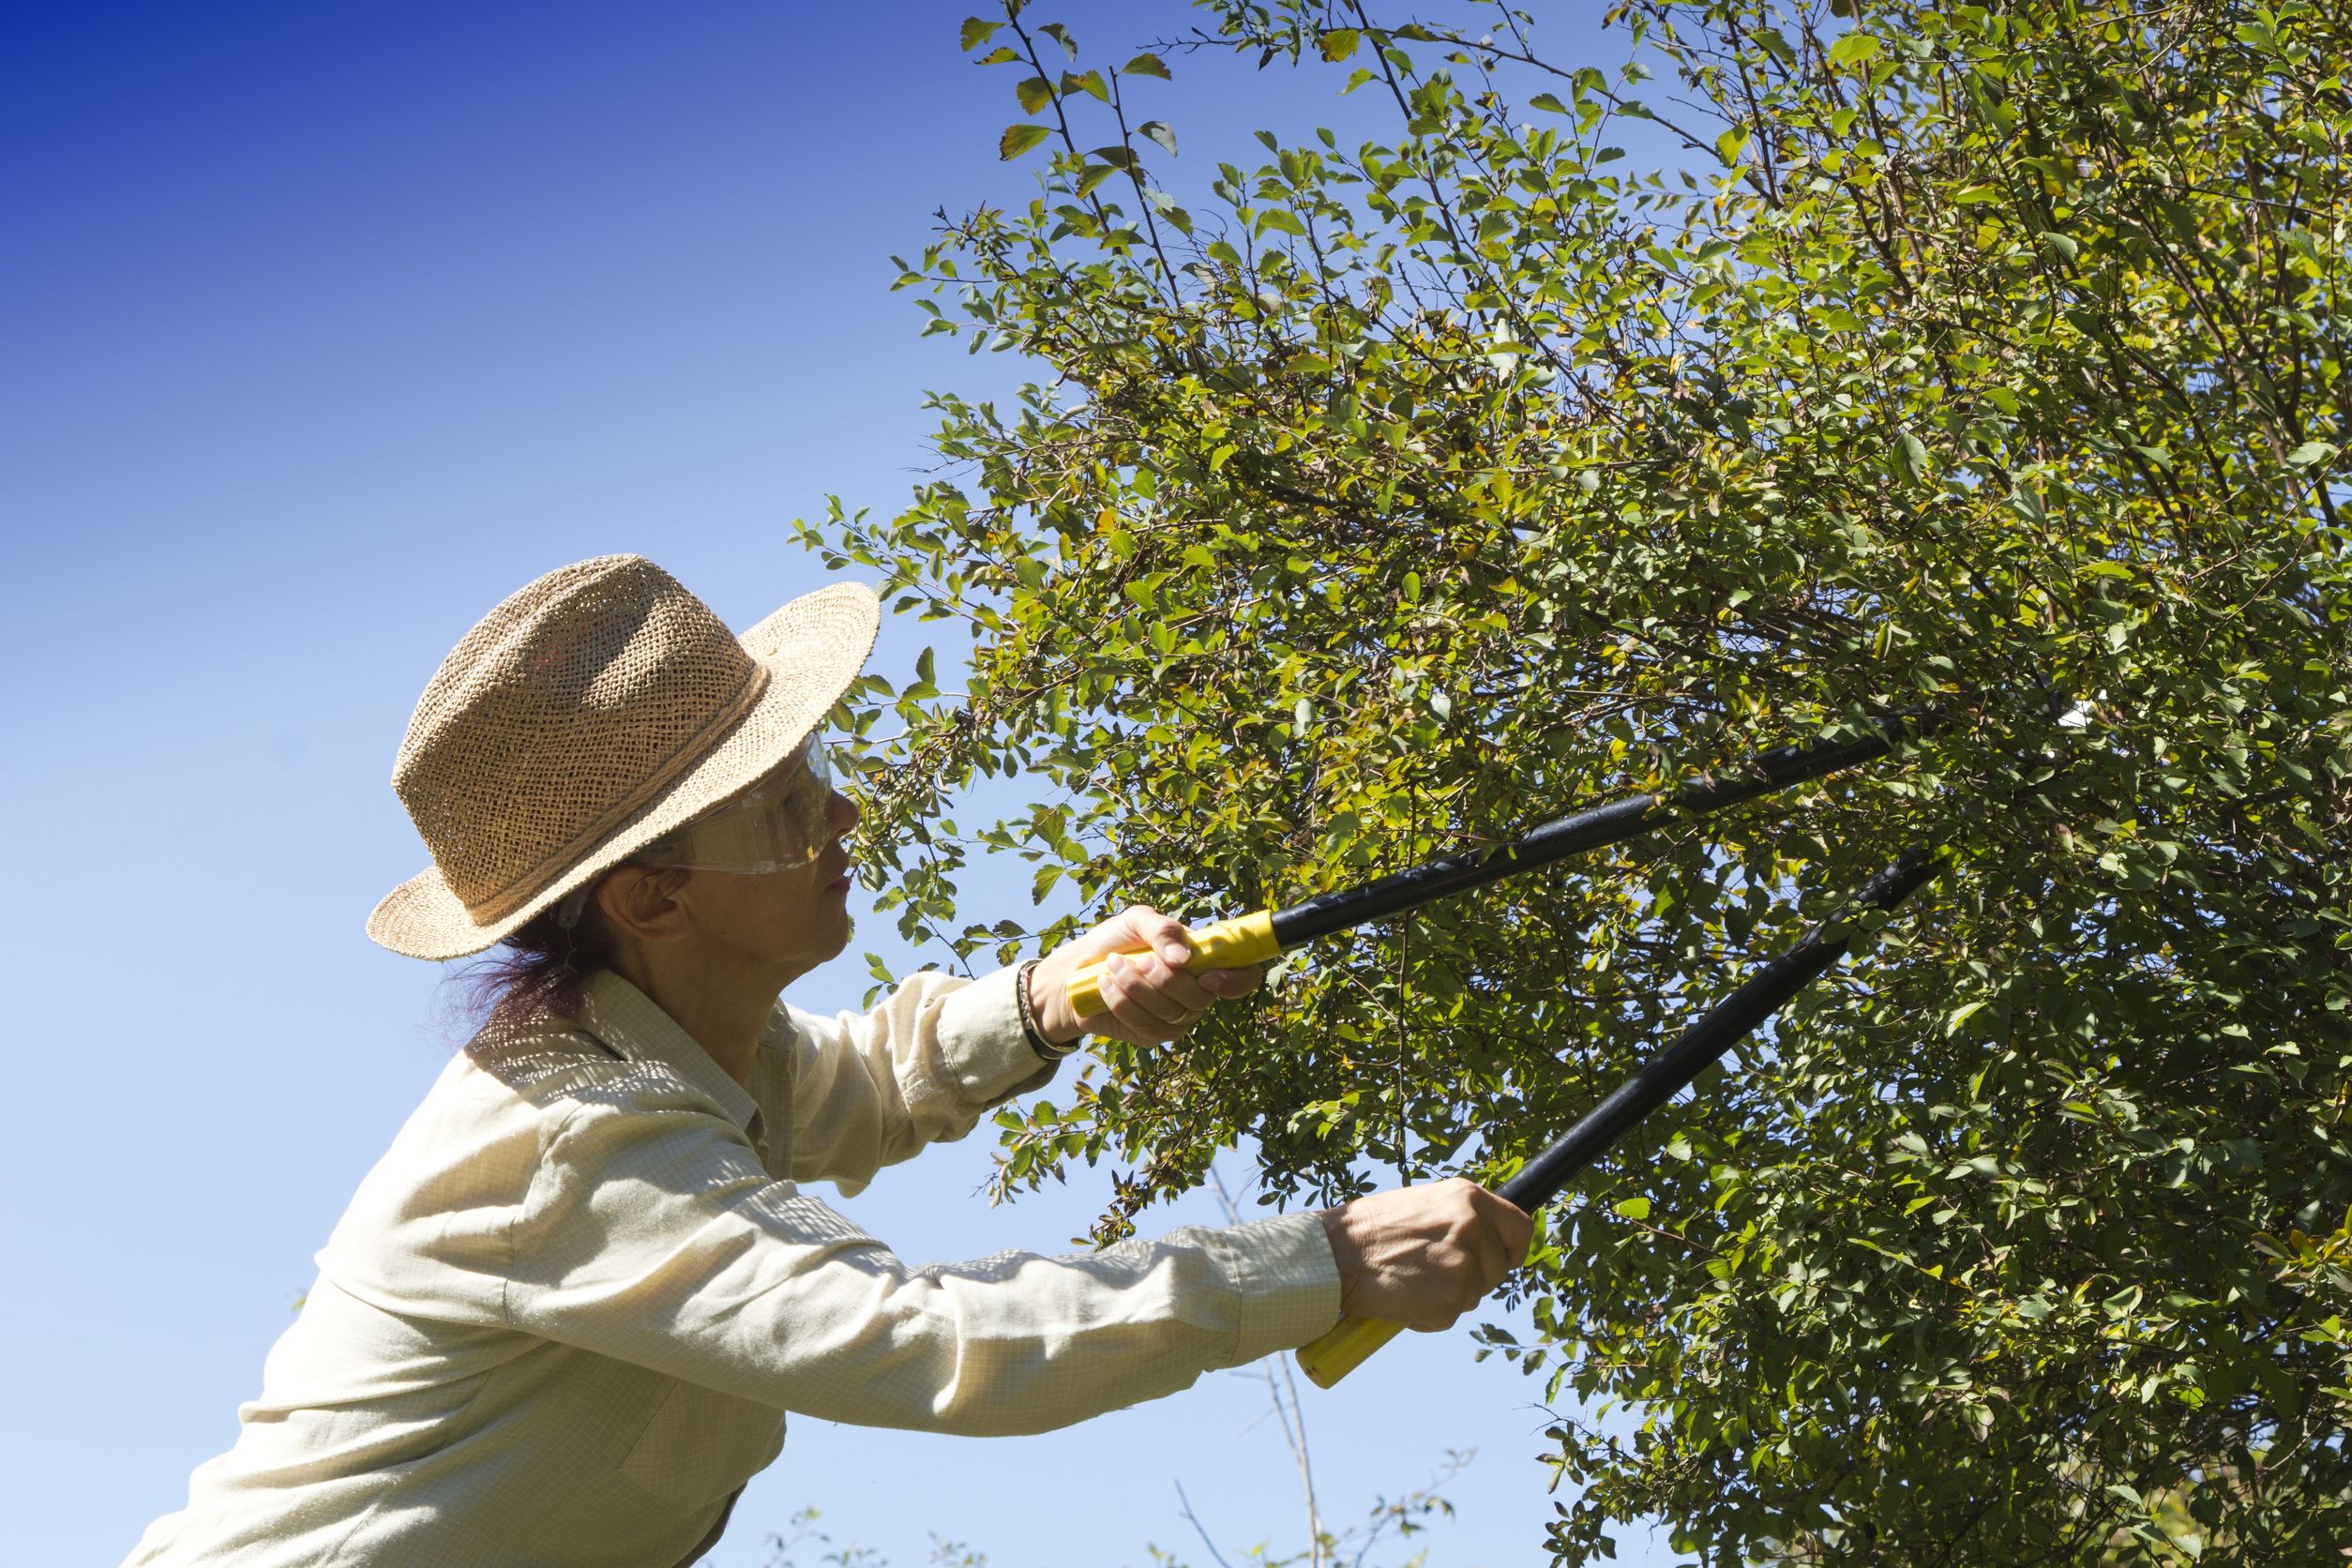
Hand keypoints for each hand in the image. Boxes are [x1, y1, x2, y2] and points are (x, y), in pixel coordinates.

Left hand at [1028, 904, 1262, 1046]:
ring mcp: (1175, 1019)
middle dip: (1165, 979)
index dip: (1237, 980)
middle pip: (1200, 998)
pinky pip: (1145, 1025)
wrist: (1074, 971)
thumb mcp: (1135, 921)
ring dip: (1137, 987)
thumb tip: (1184, 957)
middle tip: (1138, 960)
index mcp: (1202, 962)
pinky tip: (1105, 984)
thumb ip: (1162, 929)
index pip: (1242, 977)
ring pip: (1171, 1012)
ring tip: (1113, 965)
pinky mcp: (1151, 1036)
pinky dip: (1122, 1001)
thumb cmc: (1112, 942)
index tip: (1209, 975)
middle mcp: (1196, 993)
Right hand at [1318, 1178, 1532, 1330]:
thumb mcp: (1421, 1205)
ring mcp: (1466, 1264)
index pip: (1519, 1227)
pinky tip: (1401, 1300)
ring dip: (1446, 1298)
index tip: (1504, 1261)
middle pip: (1496, 1269)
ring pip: (1473, 1296)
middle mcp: (1473, 1226)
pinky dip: (1427, 1318)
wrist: (1335, 1254)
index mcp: (1467, 1197)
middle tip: (1430, 1276)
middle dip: (1472, 1280)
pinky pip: (1449, 1318)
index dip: (1514, 1250)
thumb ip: (1455, 1218)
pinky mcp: (1452, 1299)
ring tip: (1408, 1283)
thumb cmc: (1368, 1231)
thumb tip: (1479, 1238)